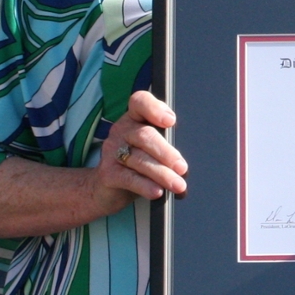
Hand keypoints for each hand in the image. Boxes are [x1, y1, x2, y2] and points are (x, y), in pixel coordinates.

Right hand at [94, 91, 188, 207]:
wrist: (107, 188)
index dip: (154, 108)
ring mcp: (112, 151)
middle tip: (182, 167)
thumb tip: (187, 160)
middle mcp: (121, 130)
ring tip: (178, 185)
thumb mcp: (152, 148)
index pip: (140, 102)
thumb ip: (167, 144)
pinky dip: (145, 185)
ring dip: (162, 173)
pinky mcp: (107, 173)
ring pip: (139, 159)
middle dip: (166, 153)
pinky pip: (128, 178)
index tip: (171, 121)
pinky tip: (157, 191)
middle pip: (144, 135)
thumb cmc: (138, 163)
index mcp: (134, 118)